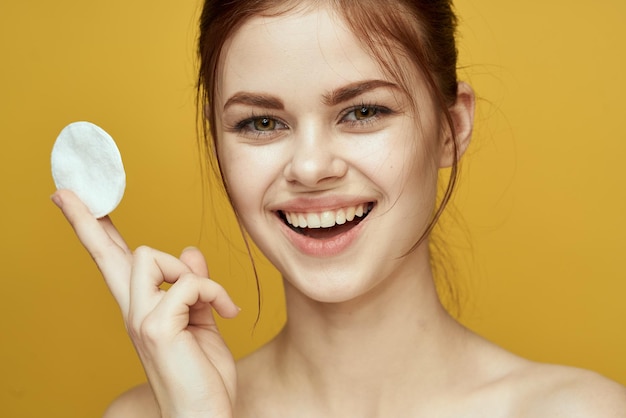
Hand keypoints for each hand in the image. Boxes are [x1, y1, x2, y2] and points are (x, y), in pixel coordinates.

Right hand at [52, 189, 238, 417]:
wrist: (205, 415)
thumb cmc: (203, 374)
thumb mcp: (202, 322)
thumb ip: (194, 287)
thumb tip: (190, 251)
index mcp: (143, 309)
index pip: (113, 263)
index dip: (95, 232)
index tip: (72, 201)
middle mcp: (134, 311)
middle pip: (107, 255)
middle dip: (88, 221)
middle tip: (64, 192)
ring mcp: (141, 318)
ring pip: (148, 255)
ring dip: (187, 270)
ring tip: (212, 300)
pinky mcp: (156, 328)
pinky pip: (187, 282)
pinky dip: (212, 291)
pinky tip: (227, 311)